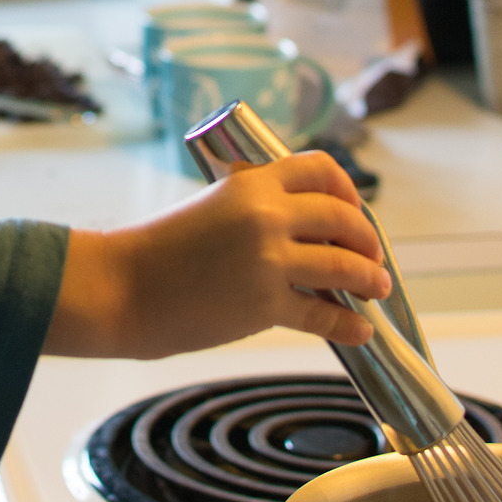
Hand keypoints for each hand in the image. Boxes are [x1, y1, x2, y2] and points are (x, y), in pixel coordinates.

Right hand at [43, 151, 389, 359]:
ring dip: (369, 279)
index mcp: (251, 181)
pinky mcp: (266, 303)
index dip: (349, 190)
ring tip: (376, 288)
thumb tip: (306, 229)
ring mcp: (269, 260)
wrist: (124, 287)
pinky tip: (359, 330)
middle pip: (342, 219)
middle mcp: (266, 215)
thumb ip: (255, 208)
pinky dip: (348, 325)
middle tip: (373, 256)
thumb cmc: (160, 250)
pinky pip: (323, 315)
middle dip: (367, 240)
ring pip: (344, 267)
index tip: (355, 210)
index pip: (320, 170)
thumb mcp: (212, 206)